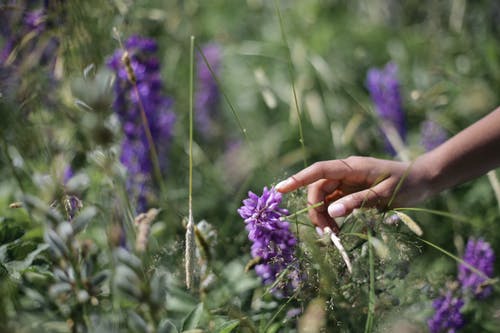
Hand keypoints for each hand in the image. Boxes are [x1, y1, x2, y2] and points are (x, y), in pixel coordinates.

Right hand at [276, 156, 430, 229]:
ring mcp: (348, 183)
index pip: (319, 171)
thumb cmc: (409, 183)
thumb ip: (358, 202)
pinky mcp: (352, 192)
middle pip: (318, 189)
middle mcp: (346, 173)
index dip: (298, 179)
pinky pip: (334, 204)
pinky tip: (338, 230)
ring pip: (324, 198)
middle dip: (316, 210)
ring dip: (323, 216)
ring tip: (333, 235)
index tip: (280, 189)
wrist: (425, 180)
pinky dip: (332, 217)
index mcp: (352, 167)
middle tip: (326, 233)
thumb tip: (332, 212)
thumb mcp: (385, 195)